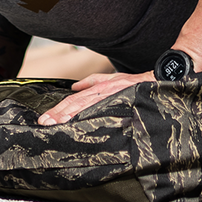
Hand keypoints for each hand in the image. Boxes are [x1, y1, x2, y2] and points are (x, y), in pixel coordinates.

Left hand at [37, 71, 152, 125]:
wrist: (156, 81)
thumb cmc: (135, 83)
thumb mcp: (112, 78)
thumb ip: (92, 82)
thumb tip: (75, 87)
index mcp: (99, 88)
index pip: (74, 99)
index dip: (59, 109)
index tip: (46, 118)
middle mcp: (102, 92)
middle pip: (76, 103)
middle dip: (59, 114)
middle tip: (46, 123)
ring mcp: (111, 97)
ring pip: (86, 106)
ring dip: (70, 115)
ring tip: (57, 123)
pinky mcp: (120, 101)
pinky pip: (103, 110)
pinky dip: (91, 116)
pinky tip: (81, 123)